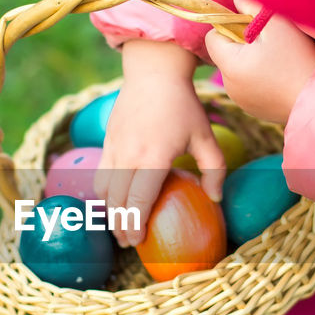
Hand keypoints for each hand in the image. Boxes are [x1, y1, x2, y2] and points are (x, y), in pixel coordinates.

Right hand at [94, 40, 226, 246]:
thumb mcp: (205, 137)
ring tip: (120, 226)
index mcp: (154, 156)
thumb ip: (214, 170)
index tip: (138, 241)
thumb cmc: (184, 106)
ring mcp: (114, 148)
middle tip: (129, 242)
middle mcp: (129, 154)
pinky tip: (114, 201)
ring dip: (109, 212)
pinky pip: (99, 174)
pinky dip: (104, 193)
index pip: (138, 199)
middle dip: (120, 226)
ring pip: (103, 190)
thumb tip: (215, 199)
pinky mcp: (107, 142)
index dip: (136, 224)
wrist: (153, 72)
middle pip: (117, 201)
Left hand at [205, 0, 314, 124]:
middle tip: (272, 43)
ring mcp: (242, 100)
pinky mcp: (255, 110)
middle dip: (243, 44)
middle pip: (226, 54)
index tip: (254, 26)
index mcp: (229, 65)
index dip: (231, 26)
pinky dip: (261, 78)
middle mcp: (229, 86)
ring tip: (279, 61)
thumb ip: (251, 4)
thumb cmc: (298, 58)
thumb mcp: (276, 23)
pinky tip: (282, 77)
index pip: (213, 37)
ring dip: (252, 61)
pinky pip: (250, 86)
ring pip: (238, 70)